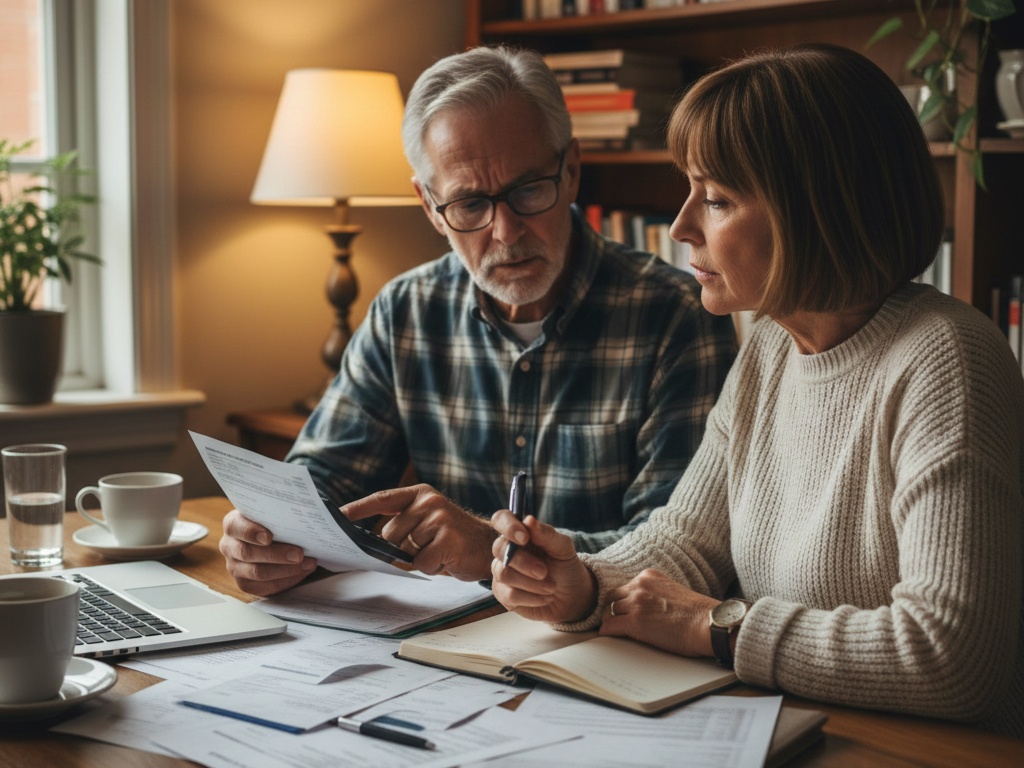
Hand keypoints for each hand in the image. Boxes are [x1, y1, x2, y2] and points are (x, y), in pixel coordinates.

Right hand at [219, 509, 316, 595]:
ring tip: (307, 564)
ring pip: (257, 573)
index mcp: (232, 524)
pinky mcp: (245, 583)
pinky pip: (265, 587)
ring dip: (286, 570)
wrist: (268, 538)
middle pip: (248, 553)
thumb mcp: (270, 513)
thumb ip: (277, 513)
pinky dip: (286, 580)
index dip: (250, 532)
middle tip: (299, 554)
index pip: (235, 527)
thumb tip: (300, 516)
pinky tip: (302, 572)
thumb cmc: (271, 523)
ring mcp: (235, 567)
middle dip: (276, 555)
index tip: (268, 537)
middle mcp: (229, 546)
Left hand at [341, 484, 497, 580]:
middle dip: (401, 548)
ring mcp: (439, 519)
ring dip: (420, 559)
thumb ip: (402, 527)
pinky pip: (422, 563)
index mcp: (420, 494)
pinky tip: (447, 559)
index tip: (336, 516)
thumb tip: (370, 546)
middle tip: (426, 548)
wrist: (490, 545)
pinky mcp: (448, 539)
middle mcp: (429, 502)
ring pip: (406, 550)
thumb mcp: (427, 524)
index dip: (358, 508)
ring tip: (440, 552)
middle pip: (391, 534)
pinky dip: (432, 568)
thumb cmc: (452, 539)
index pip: (382, 499)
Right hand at [489, 509, 596, 623]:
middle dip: (524, 562)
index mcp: (520, 533)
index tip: (524, 537)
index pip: (501, 519)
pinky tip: (545, 597)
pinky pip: (509, 595)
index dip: (507, 526)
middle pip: (499, 549)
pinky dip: (532, 598)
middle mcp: (507, 550)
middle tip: (544, 572)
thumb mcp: (563, 548)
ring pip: (504, 574)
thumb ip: (546, 534)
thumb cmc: (565, 567)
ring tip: (551, 587)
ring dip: (532, 583)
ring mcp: (502, 572)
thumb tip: (529, 520)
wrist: (571, 597)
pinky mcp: (503, 594)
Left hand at [599, 569, 717, 657]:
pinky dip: (606, 633)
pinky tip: (609, 637)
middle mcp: (640, 585)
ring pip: (608, 612)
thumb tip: (643, 606)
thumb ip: (654, 593)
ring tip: (612, 632)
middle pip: (611, 597)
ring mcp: (636, 602)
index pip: (623, 587)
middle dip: (611, 609)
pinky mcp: (635, 621)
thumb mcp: (671, 591)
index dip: (621, 601)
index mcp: (649, 576)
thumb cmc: (697, 614)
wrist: (708, 624)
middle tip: (612, 621)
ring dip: (610, 622)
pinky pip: (609, 627)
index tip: (620, 610)